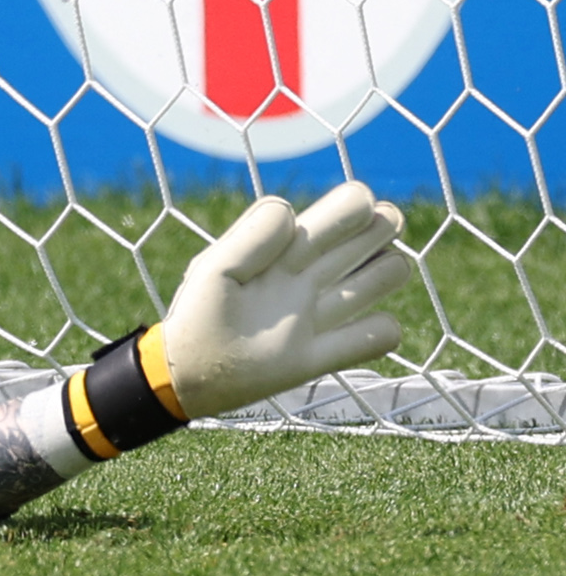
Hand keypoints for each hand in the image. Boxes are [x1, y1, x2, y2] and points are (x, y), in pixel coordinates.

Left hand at [159, 181, 411, 419]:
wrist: (186, 374)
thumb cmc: (199, 314)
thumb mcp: (217, 269)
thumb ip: (251, 239)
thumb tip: (291, 211)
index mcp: (281, 251)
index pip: (329, 217)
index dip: (350, 205)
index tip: (360, 202)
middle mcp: (305, 279)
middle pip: (362, 241)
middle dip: (381, 226)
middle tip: (386, 221)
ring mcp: (315, 316)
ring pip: (376, 281)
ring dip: (388, 271)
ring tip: (384, 268)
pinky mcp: (319, 356)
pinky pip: (375, 339)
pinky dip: (383, 331)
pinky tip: (374, 327)